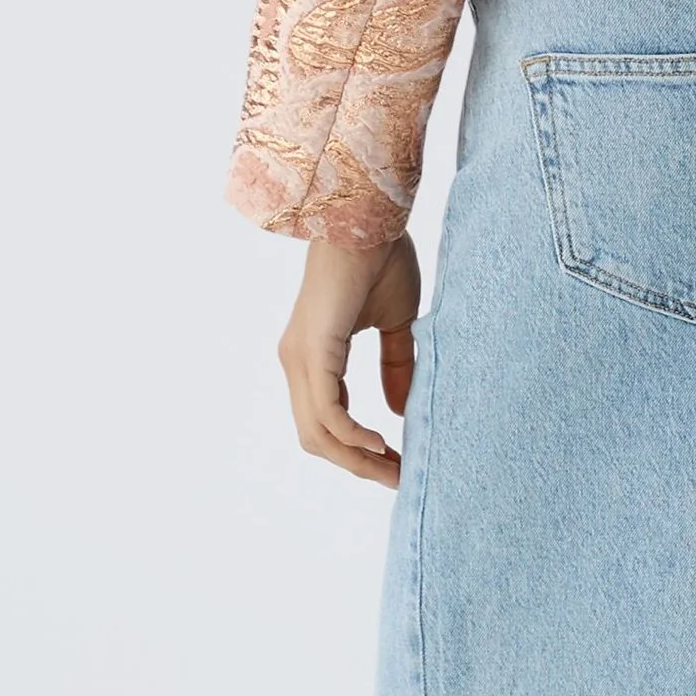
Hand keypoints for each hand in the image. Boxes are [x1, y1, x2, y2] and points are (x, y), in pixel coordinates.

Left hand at [277, 232, 422, 484]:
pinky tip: (378, 443)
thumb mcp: (397, 323)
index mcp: (312, 355)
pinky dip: (351, 436)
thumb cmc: (380, 258)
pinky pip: (326, 411)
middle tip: (398, 478)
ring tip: (394, 469)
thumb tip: (397, 410)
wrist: (368, 217)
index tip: (396, 465)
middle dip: (359, 464)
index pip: (327, 421)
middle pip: (318, 437)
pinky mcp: (312, 351)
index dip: (358, 450)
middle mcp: (297, 361)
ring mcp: (299, 358)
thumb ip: (395, 366)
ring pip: (319, 433)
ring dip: (357, 458)